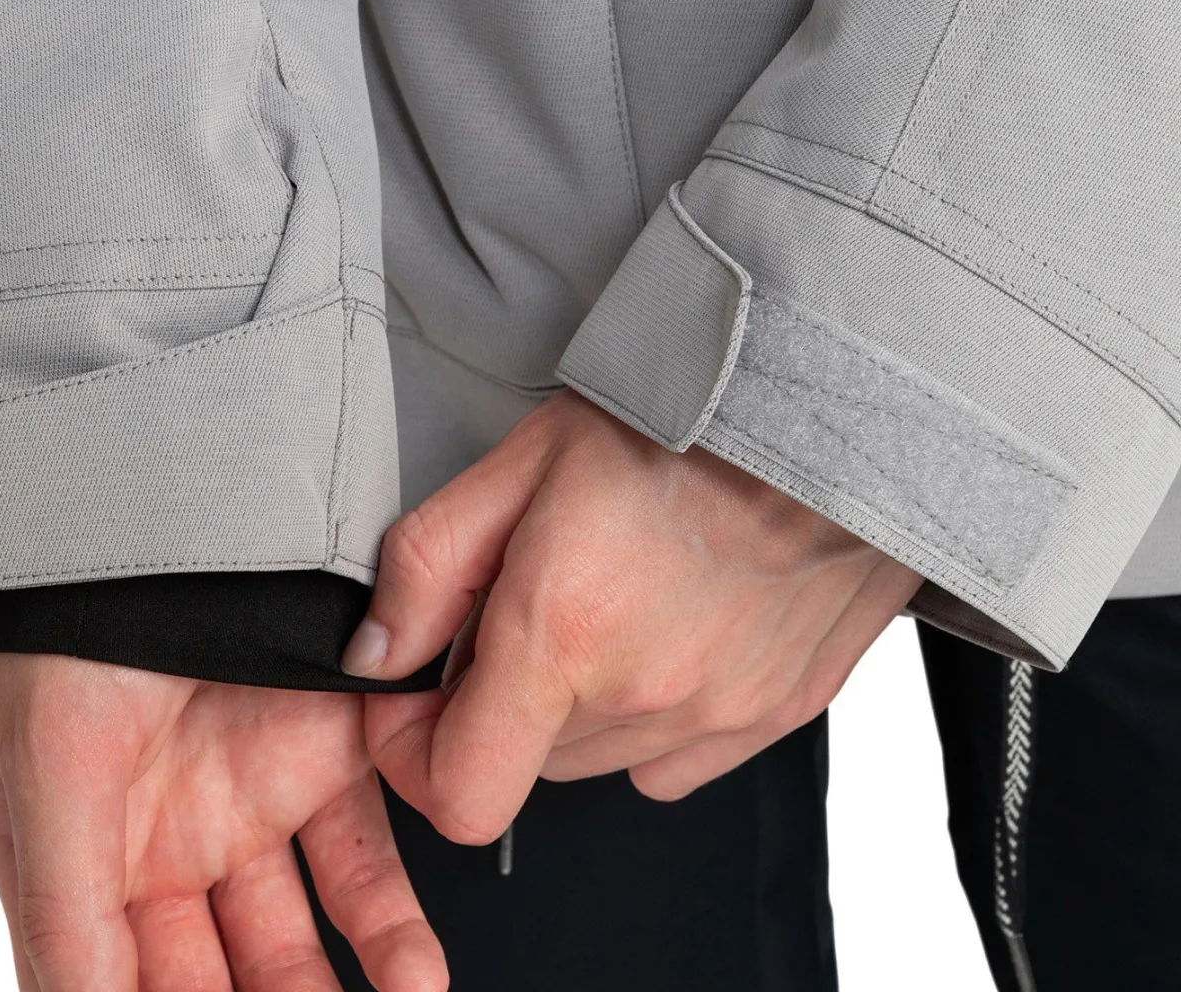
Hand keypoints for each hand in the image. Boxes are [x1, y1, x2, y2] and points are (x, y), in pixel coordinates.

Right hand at [0, 654, 447, 991]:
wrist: (161, 527)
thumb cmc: (75, 638)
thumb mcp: (51, 782)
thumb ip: (67, 915)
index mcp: (94, 862)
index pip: (131, 984)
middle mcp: (176, 843)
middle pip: (221, 975)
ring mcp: (256, 802)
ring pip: (299, 934)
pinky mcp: (329, 757)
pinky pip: (366, 858)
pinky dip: (392, 927)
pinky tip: (411, 975)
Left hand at [342, 390, 920, 842]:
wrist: (823, 406)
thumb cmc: (677, 417)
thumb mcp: (522, 461)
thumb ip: (428, 568)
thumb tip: (377, 658)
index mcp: (565, 633)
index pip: (460, 794)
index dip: (417, 755)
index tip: (422, 698)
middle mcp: (646, 695)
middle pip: (530, 766)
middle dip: (505, 702)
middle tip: (530, 605)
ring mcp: (722, 713)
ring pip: (604, 760)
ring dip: (581, 706)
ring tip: (612, 602)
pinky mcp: (778, 712)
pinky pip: (680, 758)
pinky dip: (655, 716)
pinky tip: (670, 631)